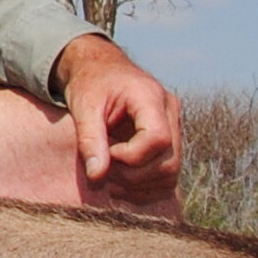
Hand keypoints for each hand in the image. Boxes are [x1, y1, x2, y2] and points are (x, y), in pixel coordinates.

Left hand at [52, 35, 181, 218]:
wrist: (100, 69)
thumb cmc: (90, 82)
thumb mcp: (83, 107)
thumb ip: (90, 140)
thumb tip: (97, 177)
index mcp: (151, 97)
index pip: (158, 138)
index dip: (131, 157)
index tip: (106, 153)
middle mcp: (170, 111)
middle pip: (169, 161)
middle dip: (134, 176)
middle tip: (104, 172)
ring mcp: (174, 127)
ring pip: (171, 172)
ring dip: (140, 186)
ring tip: (110, 180)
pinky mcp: (170, 141)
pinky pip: (168, 175)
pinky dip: (146, 188)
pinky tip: (122, 184)